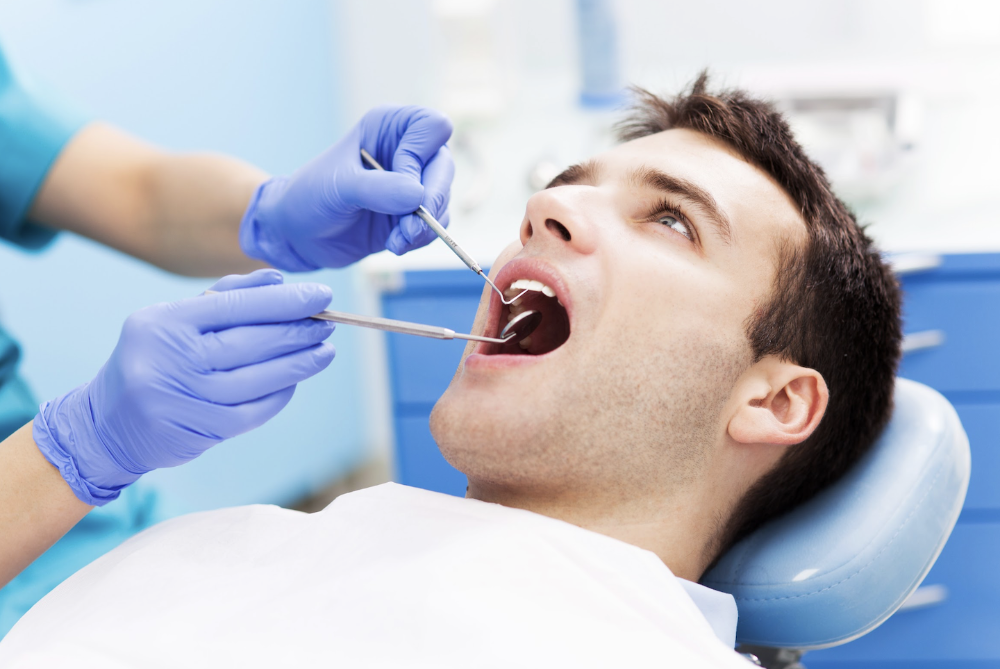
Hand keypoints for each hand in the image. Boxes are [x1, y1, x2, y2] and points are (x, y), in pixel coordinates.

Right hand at [33, 269, 335, 505]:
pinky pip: (254, 410)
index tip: (321, 294)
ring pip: (258, 379)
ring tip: (325, 351)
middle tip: (329, 322)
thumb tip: (278, 278)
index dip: (285, 301)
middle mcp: (171, 359)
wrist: (108, 422)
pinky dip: (281, 394)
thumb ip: (226, 295)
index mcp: (164, 322)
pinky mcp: (198, 430)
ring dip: (299, 364)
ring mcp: (184, 398)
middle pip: (251, 342)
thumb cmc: (155, 358)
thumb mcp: (176, 319)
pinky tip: (296, 380)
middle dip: (298, 331)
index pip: (237, 306)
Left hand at [239, 105, 453, 270]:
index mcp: (390, 127)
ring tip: (396, 241)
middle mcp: (407, 151)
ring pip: (444, 199)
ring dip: (425, 226)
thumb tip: (418, 197)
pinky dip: (420, 239)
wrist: (299, 234)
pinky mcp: (413, 214)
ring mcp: (413, 183)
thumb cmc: (311, 196)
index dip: (420, 157)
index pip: (432, 128)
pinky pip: (436, 224)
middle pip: (445, 167)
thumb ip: (378, 188)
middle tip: (409, 228)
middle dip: (431, 201)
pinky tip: (395, 245)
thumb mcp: (339, 187)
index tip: (399, 185)